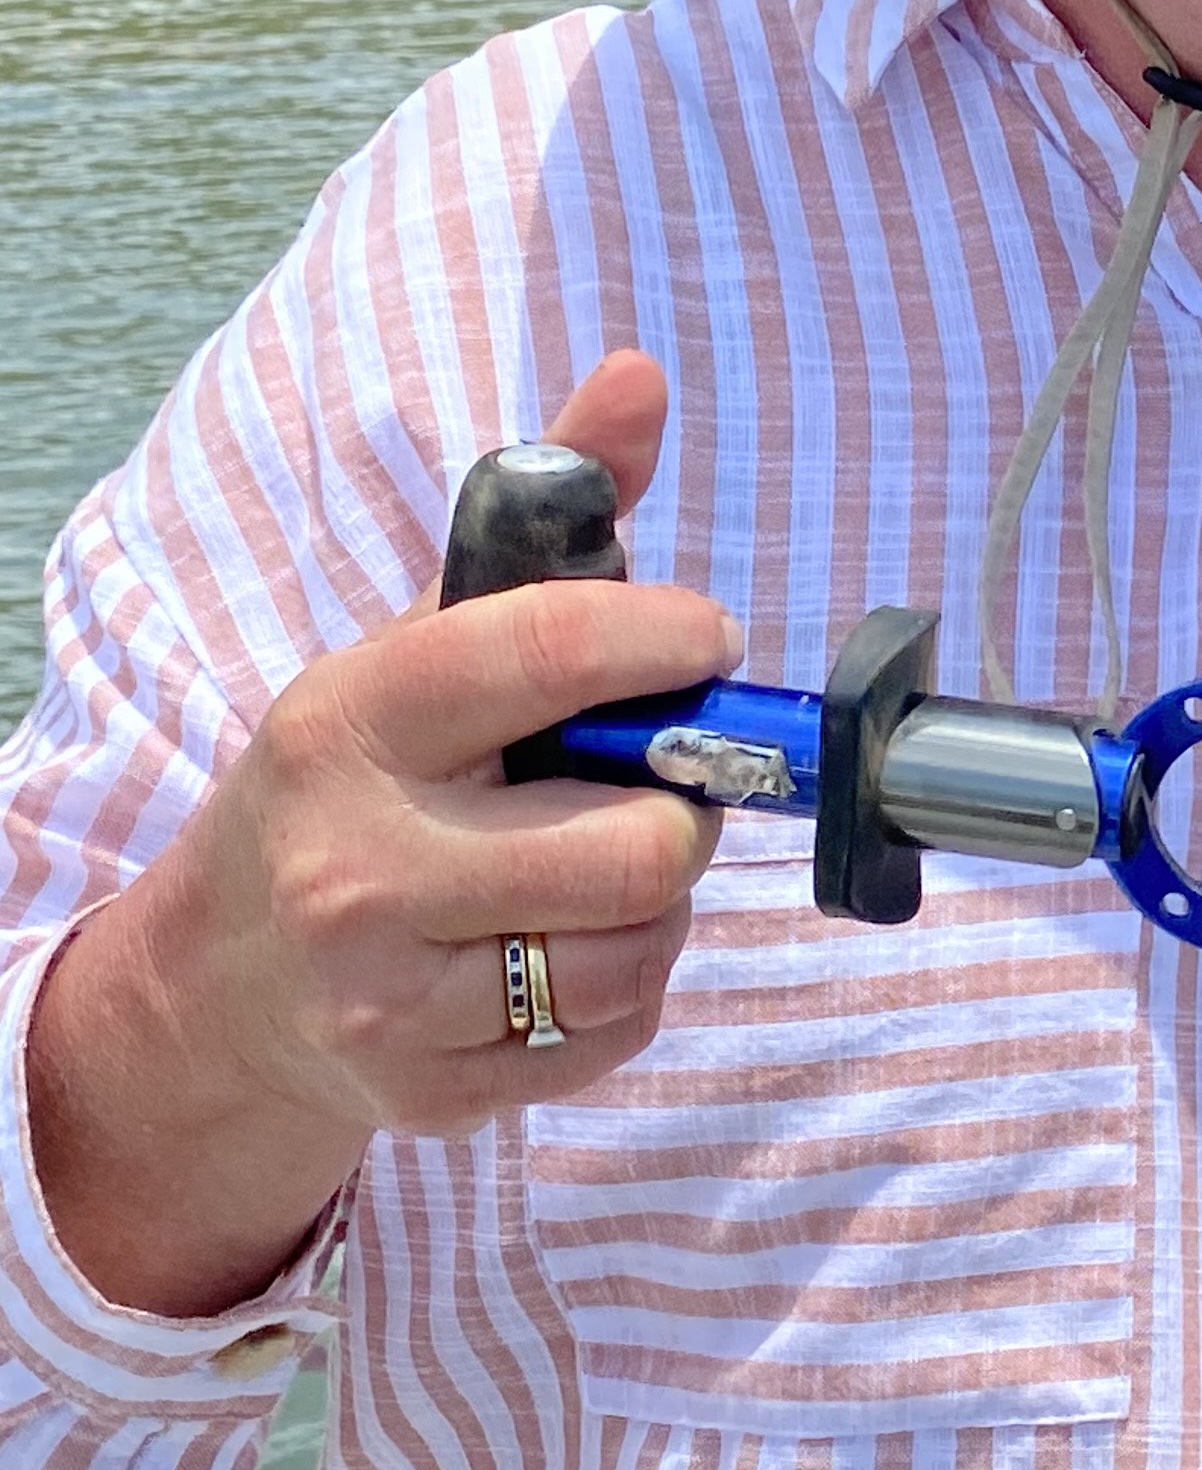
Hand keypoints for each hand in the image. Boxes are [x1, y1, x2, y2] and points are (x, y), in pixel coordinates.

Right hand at [30, 354, 742, 1316]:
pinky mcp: (436, 1094)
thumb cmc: (368, 781)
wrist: (228, 982)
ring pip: (645, 943)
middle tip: (643, 784)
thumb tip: (640, 376)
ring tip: (591, 865)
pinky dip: (623, 983)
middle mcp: (358, 864)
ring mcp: (392, 995)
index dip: (668, 639)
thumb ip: (553, 516)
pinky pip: (621, 1029)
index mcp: (353, 720)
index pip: (549, 652)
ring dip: (656, 901)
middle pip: (644, 843)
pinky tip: (558, 944)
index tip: (705, 638)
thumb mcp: (427, 641)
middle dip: (677, 806)